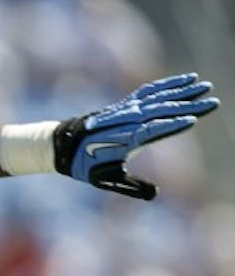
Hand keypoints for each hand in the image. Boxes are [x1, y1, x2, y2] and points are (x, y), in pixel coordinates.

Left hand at [54, 72, 218, 199]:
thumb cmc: (85, 166)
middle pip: (161, 109)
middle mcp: (126, 122)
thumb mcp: (107, 180)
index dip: (172, 124)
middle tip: (213, 100)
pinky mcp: (123, 105)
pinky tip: (181, 80)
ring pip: (156, 96)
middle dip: (187, 104)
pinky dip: (164, 84)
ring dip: (180, 89)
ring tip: (202, 83)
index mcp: (125, 140)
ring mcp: (124, 111)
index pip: (154, 129)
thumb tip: (155, 195)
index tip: (192, 119)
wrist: (62, 146)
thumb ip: (132, 187)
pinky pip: (146, 91)